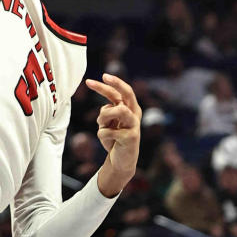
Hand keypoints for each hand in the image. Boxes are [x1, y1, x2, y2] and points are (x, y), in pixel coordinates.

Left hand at [85, 73, 141, 196]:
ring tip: (102, 126)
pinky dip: (102, 135)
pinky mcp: (131, 138)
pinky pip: (108, 131)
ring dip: (104, 116)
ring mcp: (134, 126)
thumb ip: (108, 111)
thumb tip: (106, 107)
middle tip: (103, 77)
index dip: (114, 82)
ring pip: (118, 109)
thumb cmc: (114, 138)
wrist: (121, 161)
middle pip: (127, 94)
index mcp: (130, 108)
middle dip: (115, 84)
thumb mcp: (109, 122)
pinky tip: (107, 142)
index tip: (103, 75)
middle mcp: (134, 114)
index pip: (123, 91)